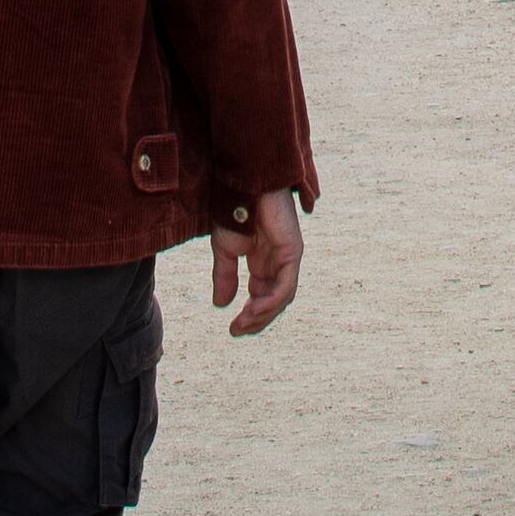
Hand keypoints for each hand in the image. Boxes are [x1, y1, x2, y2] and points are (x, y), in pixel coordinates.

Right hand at [209, 189, 304, 335]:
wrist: (242, 185)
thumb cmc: (234, 210)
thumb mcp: (225, 250)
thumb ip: (225, 276)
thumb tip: (221, 305)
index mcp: (264, 263)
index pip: (262, 297)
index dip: (250, 315)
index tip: (233, 329)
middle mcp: (278, 263)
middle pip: (274, 301)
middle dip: (257, 319)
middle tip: (237, 330)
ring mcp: (288, 257)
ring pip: (282, 297)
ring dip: (263, 314)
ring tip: (243, 323)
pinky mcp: (293, 251)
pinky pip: (286, 285)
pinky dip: (272, 300)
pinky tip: (254, 309)